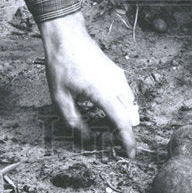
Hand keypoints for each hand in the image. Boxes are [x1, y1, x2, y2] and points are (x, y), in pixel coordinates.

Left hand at [38, 12, 138, 156]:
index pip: (122, 122)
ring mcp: (118, 77)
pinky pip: (126, 94)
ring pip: (131, 104)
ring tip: (107, 127)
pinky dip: (122, 106)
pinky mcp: (117, 72)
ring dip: (124, 118)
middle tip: (109, 141)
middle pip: (131, 115)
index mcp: (103, 93)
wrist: (68, 37)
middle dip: (125, 131)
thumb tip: (88, 137)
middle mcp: (116, 85)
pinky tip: (107, 108)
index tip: (131, 155)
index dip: (128, 141)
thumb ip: (74, 121)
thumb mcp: (60, 98)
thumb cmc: (61, 65)